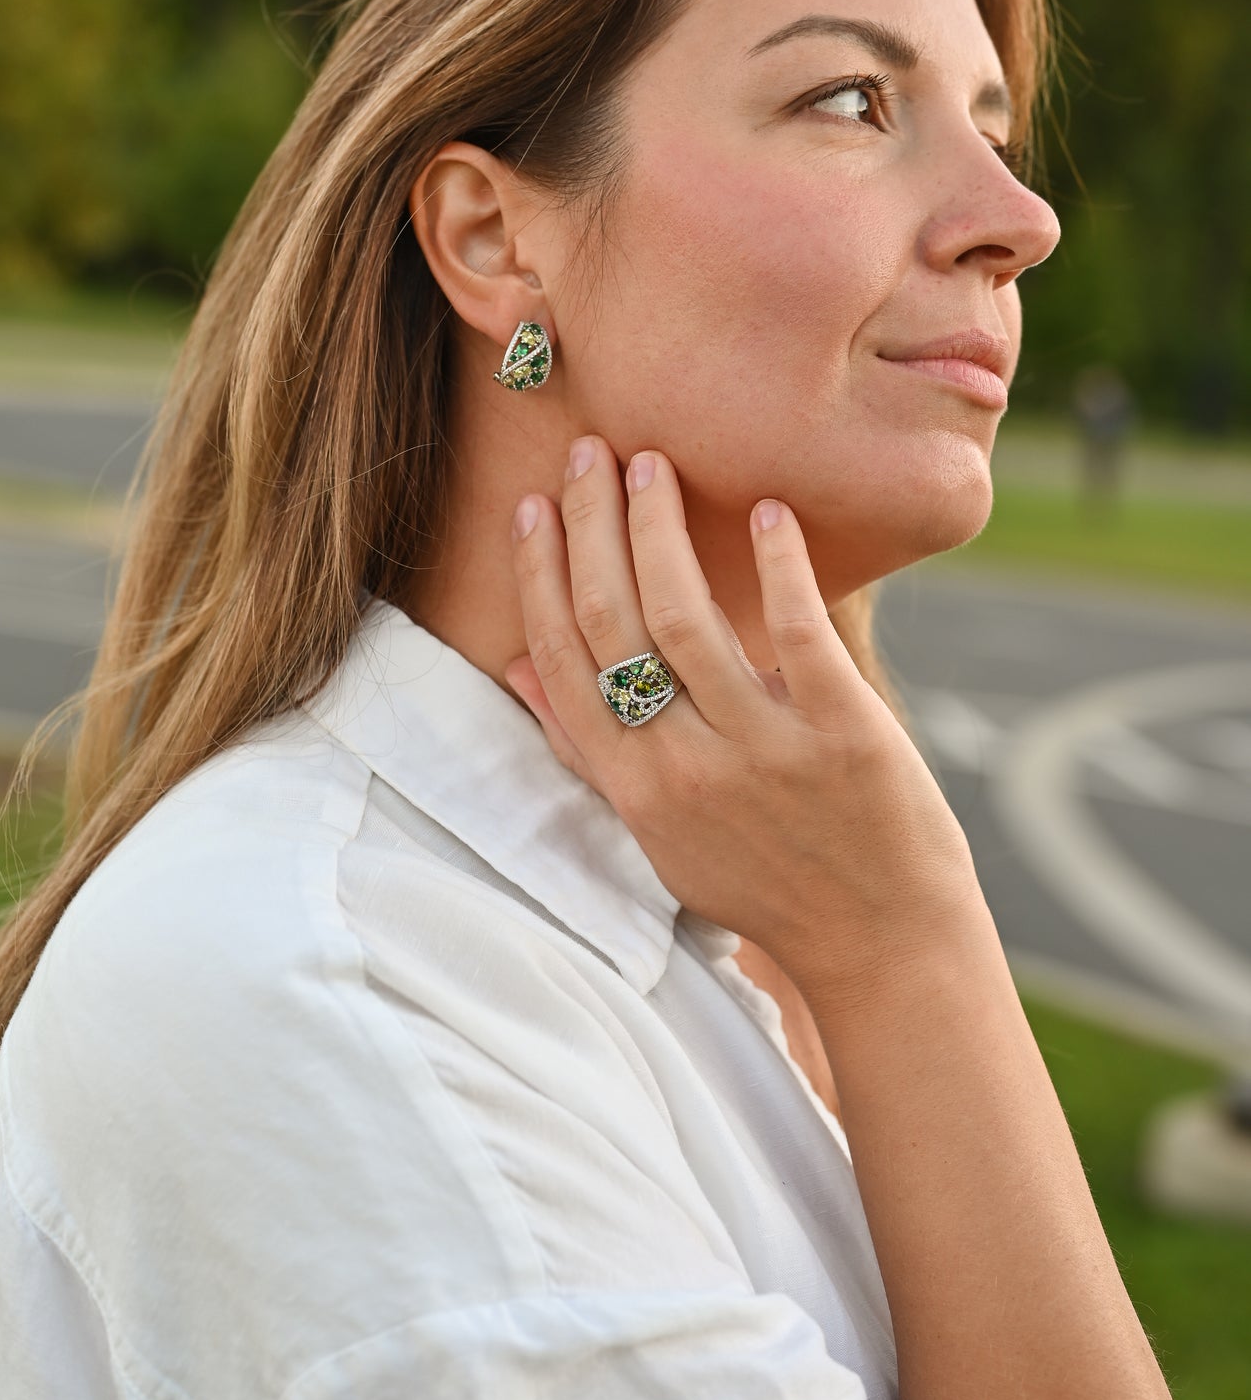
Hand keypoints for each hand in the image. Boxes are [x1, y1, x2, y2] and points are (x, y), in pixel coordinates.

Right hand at [503, 438, 979, 1011]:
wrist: (882, 945)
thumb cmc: (766, 882)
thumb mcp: (660, 834)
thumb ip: (590, 751)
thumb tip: (516, 668)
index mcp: (636, 791)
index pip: (565, 664)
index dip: (541, 577)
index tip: (535, 507)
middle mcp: (687, 769)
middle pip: (613, 625)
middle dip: (590, 528)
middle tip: (590, 453)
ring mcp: (765, 751)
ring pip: (686, 619)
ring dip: (660, 530)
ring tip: (652, 466)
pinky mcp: (844, 735)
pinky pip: (800, 632)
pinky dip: (779, 566)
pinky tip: (768, 512)